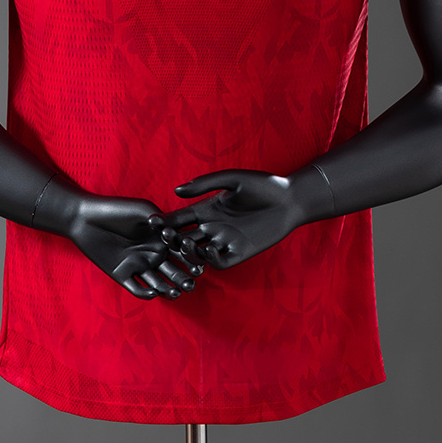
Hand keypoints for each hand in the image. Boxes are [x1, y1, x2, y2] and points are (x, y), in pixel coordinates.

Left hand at [67, 192, 201, 299]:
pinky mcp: (122, 275)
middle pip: (174, 270)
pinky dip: (146, 293)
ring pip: (159, 283)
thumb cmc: (116, 209)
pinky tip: (153, 292)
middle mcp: (153, 254)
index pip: (182, 252)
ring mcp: (138, 265)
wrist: (85, 218)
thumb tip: (175, 232)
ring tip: (175, 293)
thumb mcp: (141, 209)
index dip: (192, 259)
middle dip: (184, 278)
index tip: (200, 265)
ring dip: (168, 289)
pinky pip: (137, 288)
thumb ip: (159, 219)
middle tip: (191, 285)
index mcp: (161, 239)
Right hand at [154, 169, 304, 269]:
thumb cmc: (262, 185)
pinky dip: (210, 260)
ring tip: (186, 242)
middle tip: (165, 236)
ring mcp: (225, 241)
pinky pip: (219, 262)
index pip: (179, 218)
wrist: (290, 199)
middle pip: (184, 237)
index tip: (151, 222)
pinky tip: (208, 249)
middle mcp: (213, 227)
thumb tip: (176, 191)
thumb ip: (205, 184)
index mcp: (207, 209)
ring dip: (189, 251)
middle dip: (172, 238)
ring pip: (198, 253)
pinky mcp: (239, 253)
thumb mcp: (232, 180)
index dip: (164, 221)